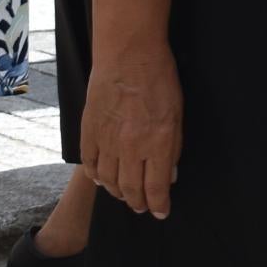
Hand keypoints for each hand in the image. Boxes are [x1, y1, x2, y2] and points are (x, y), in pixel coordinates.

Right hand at [82, 47, 183, 216]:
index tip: (161, 212)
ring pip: (109, 181)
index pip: (156, 187)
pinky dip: (96, 176)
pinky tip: (103, 179)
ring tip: (124, 195)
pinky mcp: (89, 131)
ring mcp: (106, 140)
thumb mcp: (177, 113)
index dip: (158, 205)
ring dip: (117, 192)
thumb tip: (169, 175)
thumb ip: (173, 147)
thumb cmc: (159, 78)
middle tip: (142, 207)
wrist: (128, 54)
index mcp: (157, 142)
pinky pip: (90, 163)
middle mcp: (130, 147)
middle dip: (138, 203)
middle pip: (130, 189)